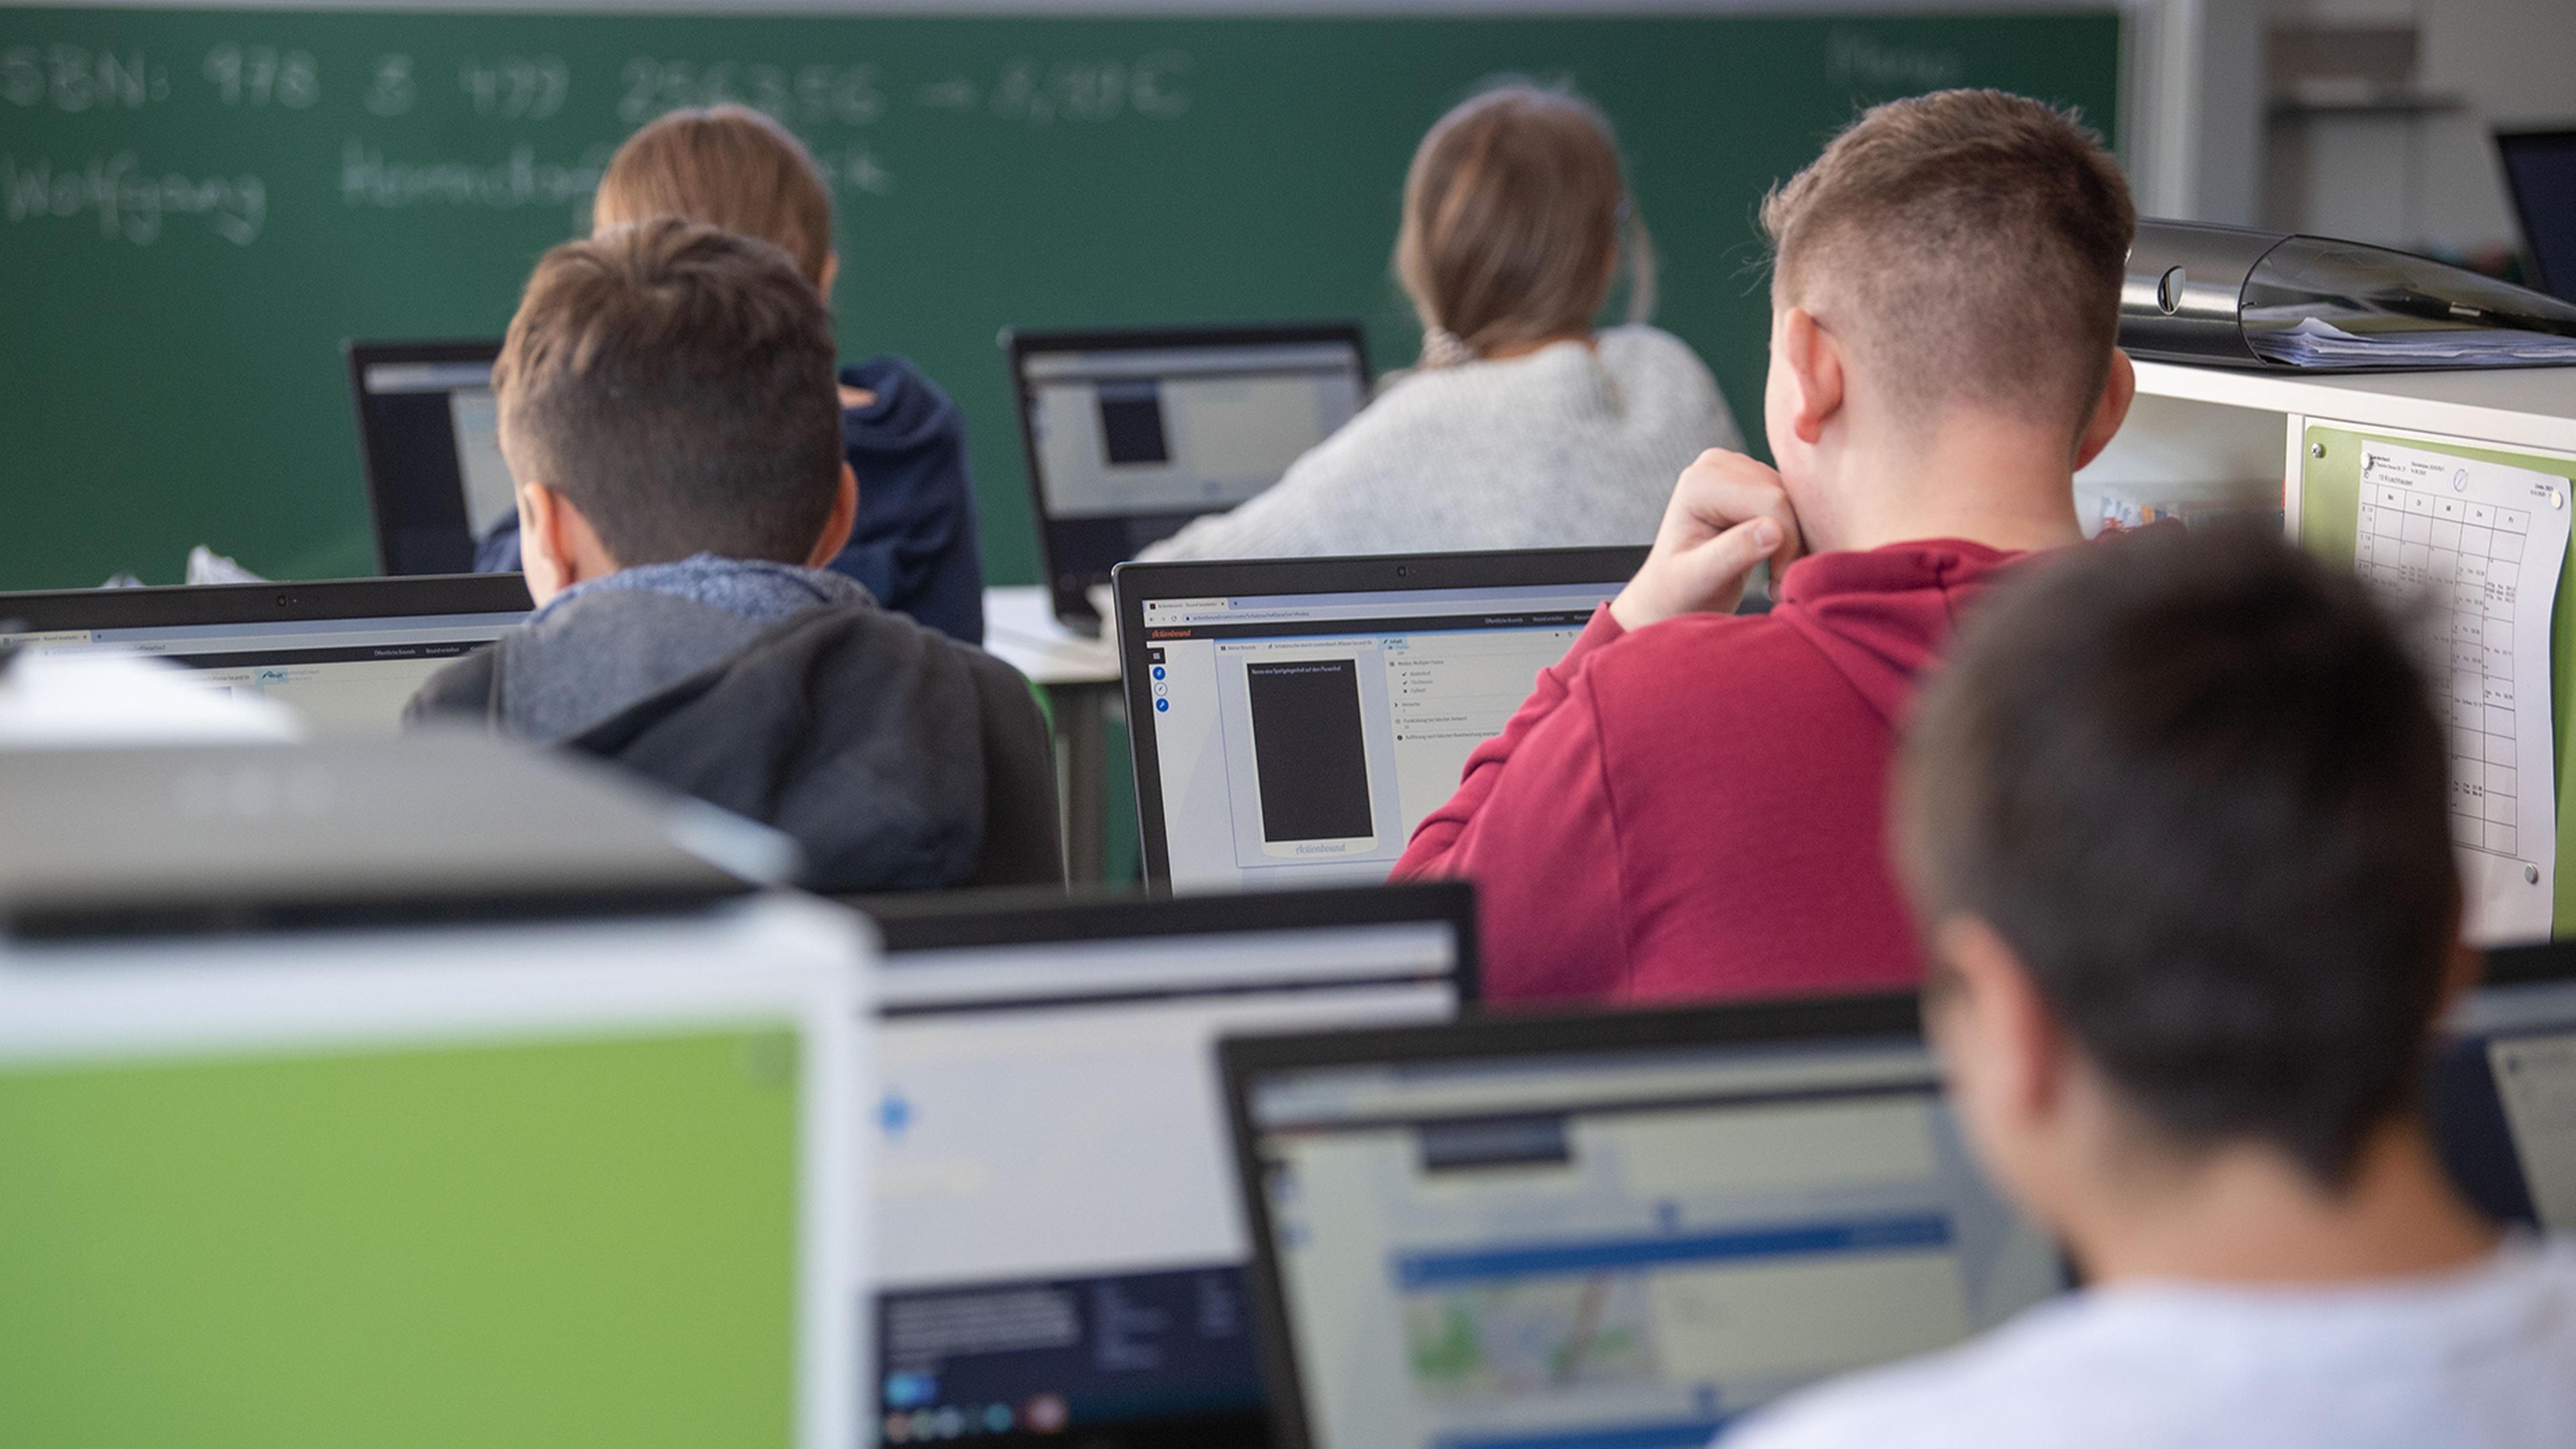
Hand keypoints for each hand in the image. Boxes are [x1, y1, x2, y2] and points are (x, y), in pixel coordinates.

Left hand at [1610, 450, 1803, 629]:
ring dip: (1796, 541)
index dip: (1786, 543)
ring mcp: (1738, 467)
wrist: (1674, 592)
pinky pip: (1795, 502)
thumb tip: (1774, 531)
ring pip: (1796, 499)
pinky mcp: (1755, 479)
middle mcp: (1718, 463)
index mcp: (1700, 481)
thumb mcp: (1700, 580)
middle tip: (1779, 583)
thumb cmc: (1680, 590)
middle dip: (1791, 543)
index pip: (1770, 501)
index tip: (1777, 583)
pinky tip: (1778, 560)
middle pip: (1785, 495)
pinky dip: (1795, 534)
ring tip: (1777, 576)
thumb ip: (1733, 553)